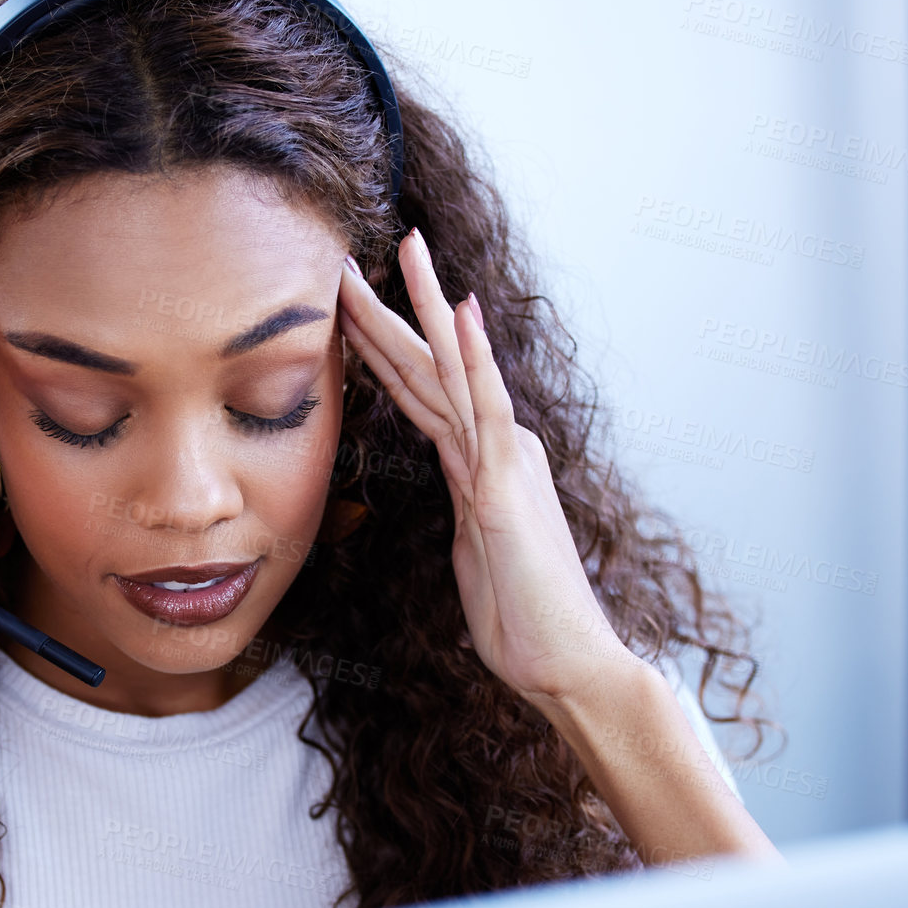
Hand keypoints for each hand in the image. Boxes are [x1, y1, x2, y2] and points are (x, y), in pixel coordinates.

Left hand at [337, 229, 639, 707]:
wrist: (564, 661)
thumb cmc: (522, 619)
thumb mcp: (478, 553)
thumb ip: (470, 516)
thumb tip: (461, 504)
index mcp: (480, 461)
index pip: (417, 391)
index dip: (378, 347)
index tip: (343, 307)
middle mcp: (493, 445)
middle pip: (425, 366)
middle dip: (383, 311)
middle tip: (345, 258)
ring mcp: (502, 457)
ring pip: (451, 367)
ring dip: (425, 306)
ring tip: (405, 246)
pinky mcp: (506, 481)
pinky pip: (485, 407)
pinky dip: (473, 355)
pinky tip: (461, 310)